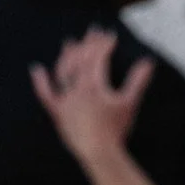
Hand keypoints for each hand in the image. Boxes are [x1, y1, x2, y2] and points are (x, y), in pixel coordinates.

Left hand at [30, 29, 154, 167]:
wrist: (99, 153)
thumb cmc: (116, 129)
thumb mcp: (130, 103)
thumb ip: (138, 80)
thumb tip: (148, 61)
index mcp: (94, 85)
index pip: (98, 58)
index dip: (104, 44)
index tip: (110, 35)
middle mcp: (76, 89)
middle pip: (81, 60)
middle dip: (88, 44)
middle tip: (93, 31)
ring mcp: (65, 100)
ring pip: (63, 72)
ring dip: (67, 55)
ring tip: (69, 42)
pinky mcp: (57, 113)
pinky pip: (45, 95)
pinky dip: (40, 81)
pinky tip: (36, 69)